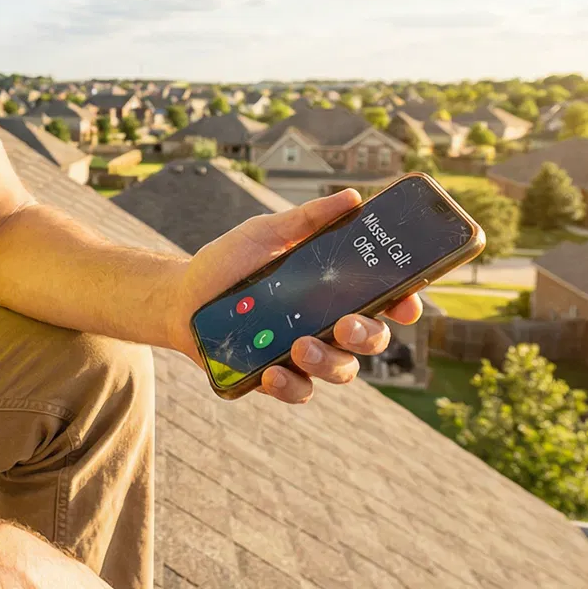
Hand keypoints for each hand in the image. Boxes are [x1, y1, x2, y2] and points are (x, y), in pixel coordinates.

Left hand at [169, 188, 421, 404]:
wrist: (181, 296)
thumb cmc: (229, 263)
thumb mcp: (265, 233)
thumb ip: (306, 219)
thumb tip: (350, 197)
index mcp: (334, 289)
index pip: (383, 299)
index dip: (404, 304)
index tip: (406, 304)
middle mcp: (327, 323)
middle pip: (370, 339)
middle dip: (367, 336)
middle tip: (345, 325)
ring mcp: (304, 353)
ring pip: (340, 370)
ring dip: (327, 362)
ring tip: (299, 346)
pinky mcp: (277, 377)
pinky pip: (299, 391)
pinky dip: (290, 386)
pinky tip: (273, 374)